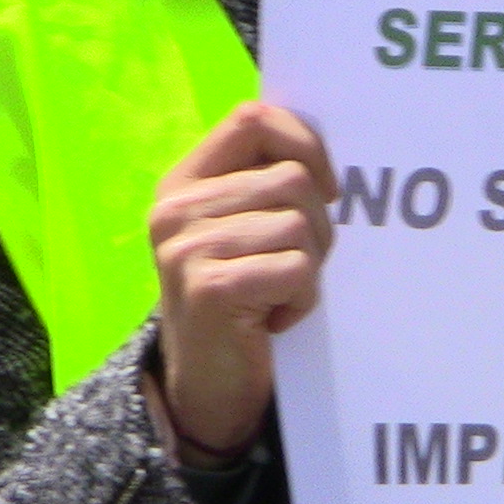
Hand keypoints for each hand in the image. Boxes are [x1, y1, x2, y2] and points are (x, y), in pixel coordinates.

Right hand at [149, 102, 334, 461]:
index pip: (252, 118)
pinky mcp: (210, 289)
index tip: (326, 188)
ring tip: (279, 294)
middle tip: (294, 267)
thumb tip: (328, 149)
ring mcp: (187, 248)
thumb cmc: (242, 299)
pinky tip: (272, 320)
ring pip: (299, 224)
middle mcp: (175, 209)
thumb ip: (266, 183)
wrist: (207, 386)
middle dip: (317, 227)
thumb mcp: (242, 229)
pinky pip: (296, 270)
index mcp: (183, 182)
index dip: (304, 143)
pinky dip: (302, 300)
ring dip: (309, 268)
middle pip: (292, 179)